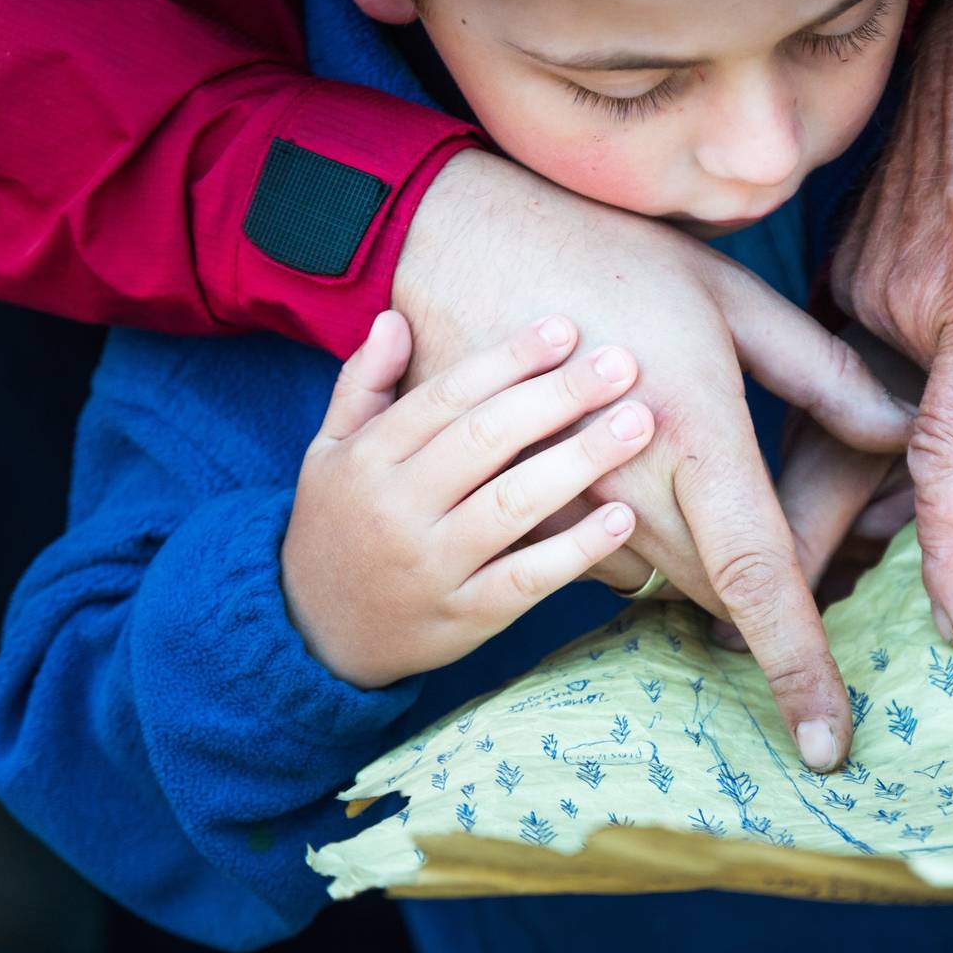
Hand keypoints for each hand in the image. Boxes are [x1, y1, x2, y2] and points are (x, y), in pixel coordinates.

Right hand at [281, 311, 651, 688]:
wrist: (315, 634)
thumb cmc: (339, 525)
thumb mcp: (329, 452)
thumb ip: (362, 384)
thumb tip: (395, 318)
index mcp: (368, 458)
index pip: (447, 397)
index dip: (508, 359)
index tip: (565, 328)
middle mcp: (397, 509)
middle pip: (486, 440)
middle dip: (559, 397)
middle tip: (623, 365)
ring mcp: (432, 566)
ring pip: (513, 505)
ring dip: (581, 461)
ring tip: (637, 424)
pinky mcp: (465, 617)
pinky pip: (527, 578)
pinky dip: (576, 549)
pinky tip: (622, 517)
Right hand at [395, 150, 915, 767]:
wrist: (462, 243)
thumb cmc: (607, 256)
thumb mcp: (729, 298)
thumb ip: (822, 374)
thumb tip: (903, 431)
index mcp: (698, 436)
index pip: (760, 578)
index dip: (800, 665)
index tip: (828, 742)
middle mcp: (632, 489)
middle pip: (719, 592)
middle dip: (761, 588)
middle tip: (784, 515)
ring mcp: (566, 508)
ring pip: (662, 581)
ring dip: (696, 556)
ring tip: (692, 469)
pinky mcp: (520, 508)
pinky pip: (598, 563)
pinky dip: (635, 539)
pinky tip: (637, 469)